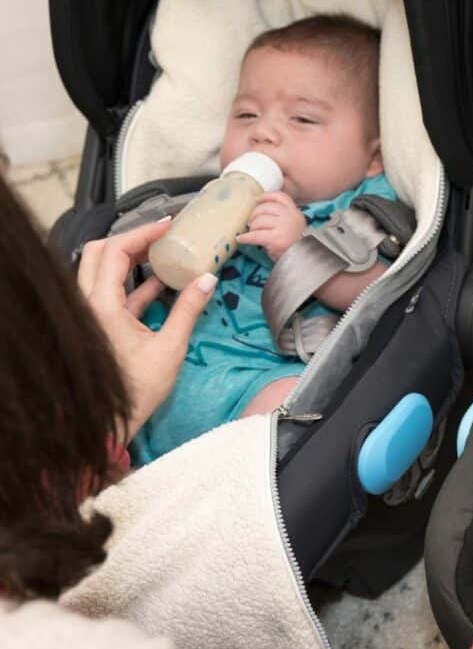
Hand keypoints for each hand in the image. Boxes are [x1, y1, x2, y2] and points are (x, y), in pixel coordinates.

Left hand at [77, 219, 214, 442]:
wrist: (111, 421)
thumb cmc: (136, 391)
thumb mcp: (170, 348)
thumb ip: (188, 310)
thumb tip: (207, 280)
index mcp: (101, 307)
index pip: (115, 252)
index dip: (141, 234)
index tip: (167, 226)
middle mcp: (89, 305)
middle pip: (101, 252)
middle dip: (132, 239)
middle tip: (162, 235)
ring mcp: (92, 314)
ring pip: (103, 270)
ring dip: (132, 258)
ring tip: (164, 253)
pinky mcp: (101, 325)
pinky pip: (114, 291)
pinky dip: (135, 281)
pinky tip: (162, 281)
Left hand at [236, 191, 306, 261]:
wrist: (301, 261)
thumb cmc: (293, 245)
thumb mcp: (291, 226)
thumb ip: (281, 217)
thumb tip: (258, 211)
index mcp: (295, 213)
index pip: (281, 197)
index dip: (267, 196)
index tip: (257, 199)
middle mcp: (290, 217)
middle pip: (266, 207)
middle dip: (254, 215)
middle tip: (250, 223)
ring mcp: (283, 227)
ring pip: (259, 220)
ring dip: (252, 227)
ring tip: (250, 232)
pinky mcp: (276, 239)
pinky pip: (255, 235)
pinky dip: (245, 238)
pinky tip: (241, 239)